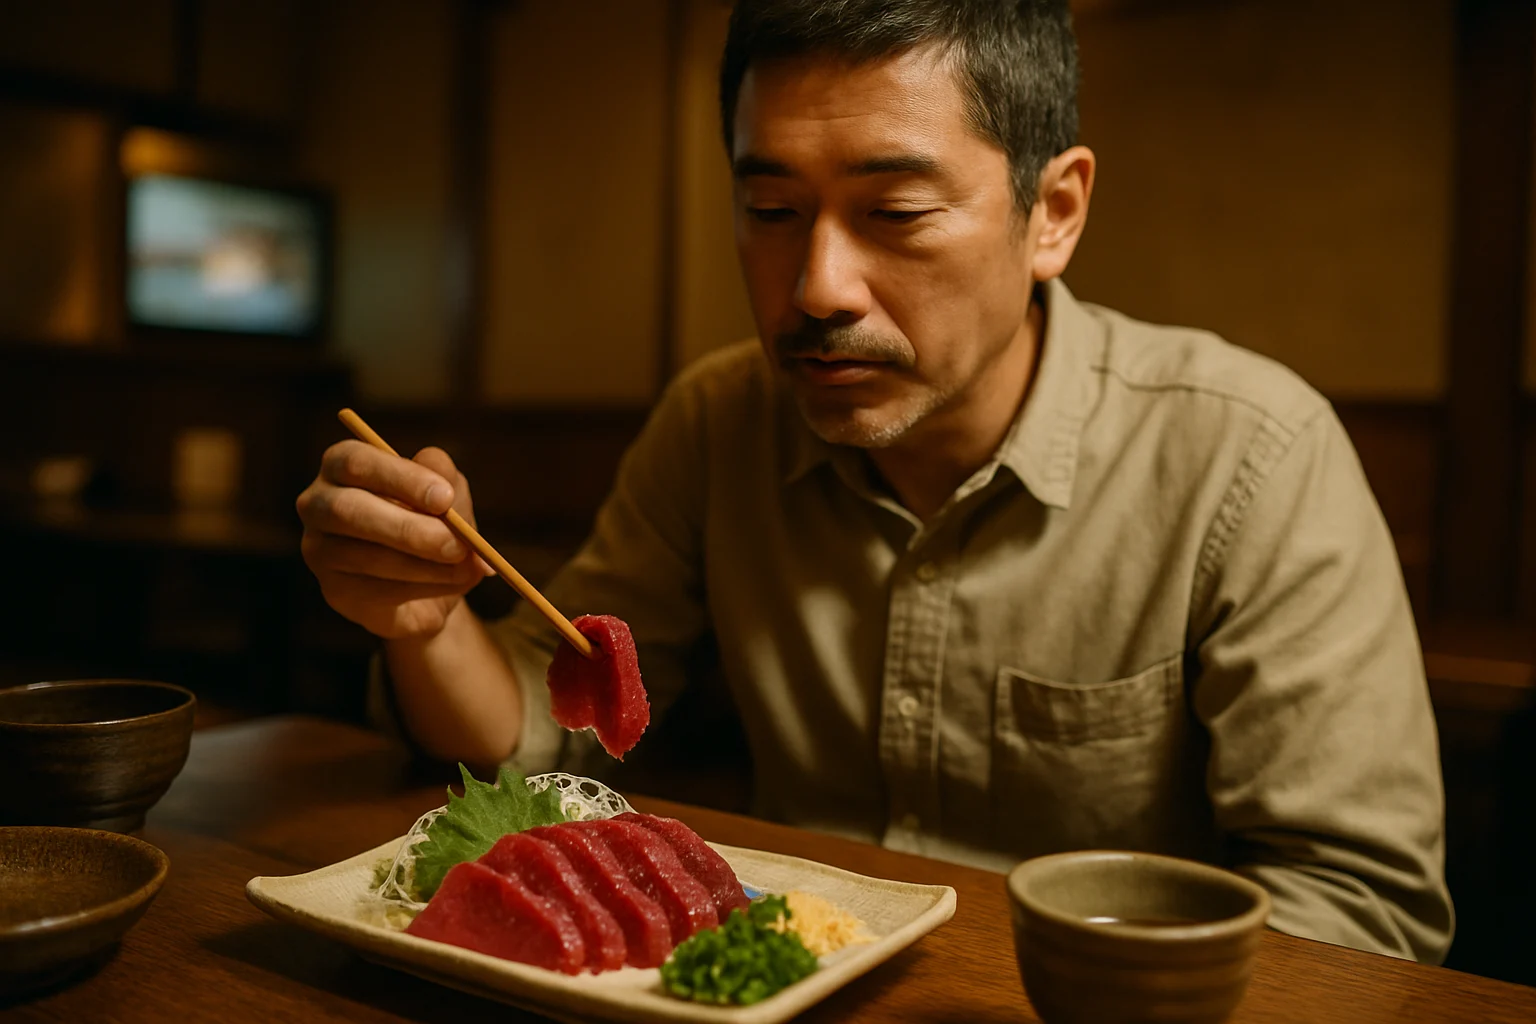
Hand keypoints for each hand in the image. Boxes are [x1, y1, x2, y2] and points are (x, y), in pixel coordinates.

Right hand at [296, 442, 491, 638]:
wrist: (432, 585)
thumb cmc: (436, 522)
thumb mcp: (449, 494)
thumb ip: (447, 480)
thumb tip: (445, 486)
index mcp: (343, 465)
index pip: (356, 462)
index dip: (401, 478)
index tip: (445, 498)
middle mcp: (318, 503)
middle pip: (347, 510)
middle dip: (408, 528)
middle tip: (456, 543)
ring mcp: (320, 549)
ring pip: (363, 556)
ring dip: (423, 564)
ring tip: (464, 565)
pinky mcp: (334, 590)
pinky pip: (374, 590)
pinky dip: (420, 587)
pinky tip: (447, 584)